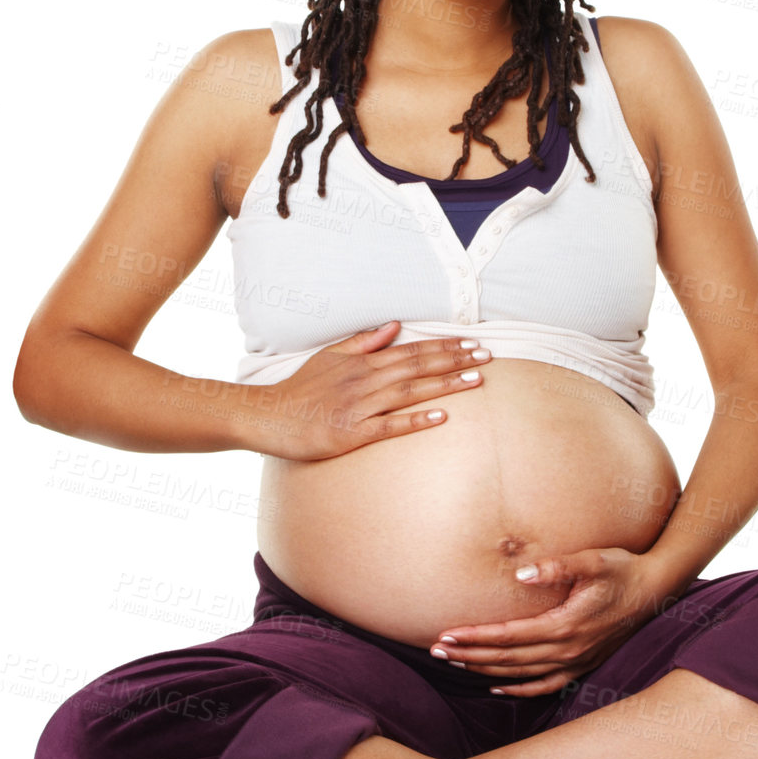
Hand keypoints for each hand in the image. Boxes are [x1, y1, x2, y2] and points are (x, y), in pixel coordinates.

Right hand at [252, 322, 488, 462]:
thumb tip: (395, 325)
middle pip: (417, 367)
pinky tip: (441, 416)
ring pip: (410, 392)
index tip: (471, 344)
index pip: (411, 350)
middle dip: (454, 361)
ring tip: (476, 380)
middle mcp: (365, 381)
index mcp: (362, 362)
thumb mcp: (330, 356)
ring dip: (445, 385)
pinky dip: (416, 420)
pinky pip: (390, 426)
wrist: (271, 417)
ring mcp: (360, 407)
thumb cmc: (301, 388)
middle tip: (486, 357)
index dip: (444, 347)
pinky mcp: (353, 433)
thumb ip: (364, 341)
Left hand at [429, 548, 668, 696]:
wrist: (656, 588)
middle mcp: (568, 650)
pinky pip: (544, 685)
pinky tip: (496, 685)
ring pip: (520, 673)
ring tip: (455, 663)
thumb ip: (558, 566)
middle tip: (435, 651)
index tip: (445, 635)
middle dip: (469, 655)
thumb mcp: (594, 559)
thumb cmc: (623, 568)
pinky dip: (518, 688)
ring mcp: (576, 661)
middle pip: (508, 658)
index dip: (475, 637)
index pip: (508, 635)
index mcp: (565, 625)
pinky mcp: (583, 664)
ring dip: (485, 669)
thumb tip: (522, 573)